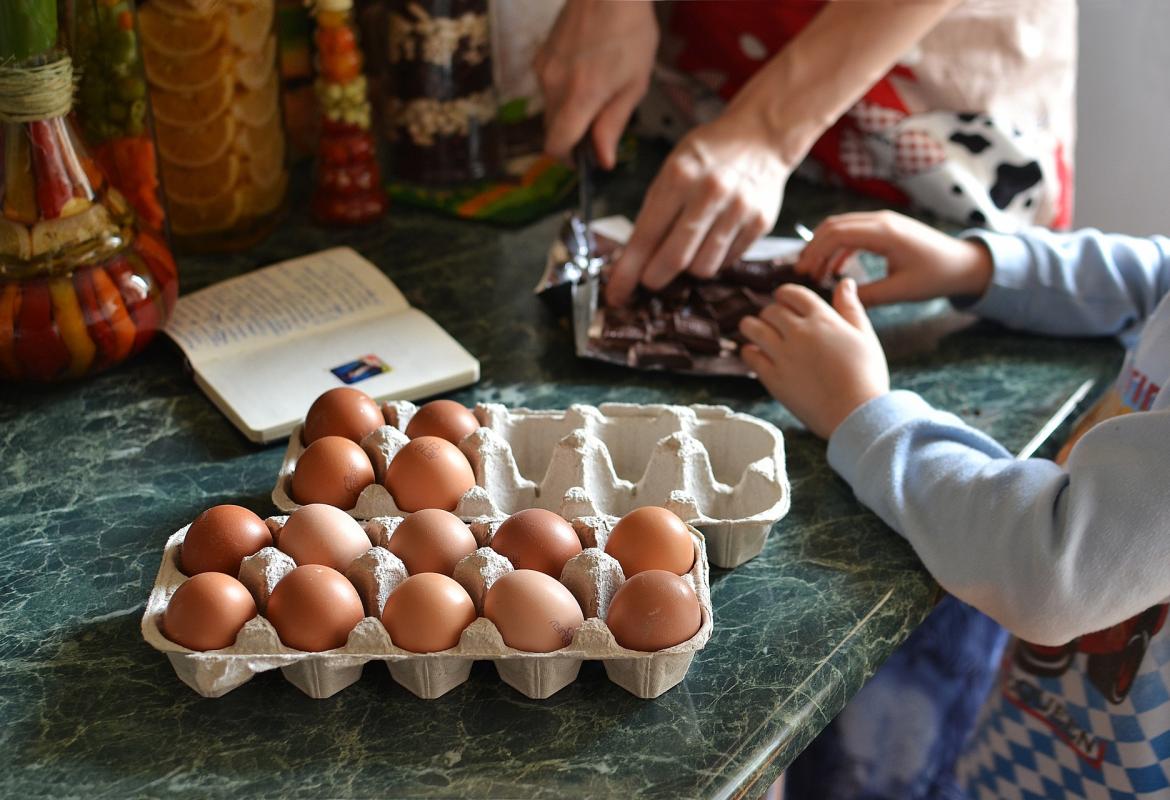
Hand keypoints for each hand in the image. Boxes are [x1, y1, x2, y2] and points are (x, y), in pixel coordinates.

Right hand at [534, 0, 657, 168]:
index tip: (584, 159)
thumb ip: (613, 124)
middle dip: (572, 135)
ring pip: (550, 108)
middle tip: (600, 124)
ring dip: (569, 112)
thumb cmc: (630, 30)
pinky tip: (586, 72)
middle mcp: (554, 85)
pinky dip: (563, 91)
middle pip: (552, 130)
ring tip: (598, 89)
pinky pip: (548, 87)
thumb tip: (603, 159)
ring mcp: (543, 69)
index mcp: (580, 96)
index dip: (568, 159)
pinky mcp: (541, 56)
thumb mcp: (634, 83)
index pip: (556, 145)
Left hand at [605, 109, 789, 305]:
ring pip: (703, 268)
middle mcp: (710, 193)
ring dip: (688, 269)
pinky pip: (728, 261)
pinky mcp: (760, 223)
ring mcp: (739, 209)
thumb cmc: (707, 154)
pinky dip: (714, 259)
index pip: (646, 236)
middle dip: (655, 278)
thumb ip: (654, 212)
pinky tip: (713, 240)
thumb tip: (633, 261)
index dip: (628, 272)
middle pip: (675, 259)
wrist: (761, 135)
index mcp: (679, 177)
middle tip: (650, 280)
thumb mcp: (672, 168)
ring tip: (688, 250)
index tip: (616, 295)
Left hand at [740, 280, 888, 438]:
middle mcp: (799, 332)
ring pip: (752, 328)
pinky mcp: (772, 377)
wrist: (856, 414)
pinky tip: (755, 354)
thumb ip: (851, 307)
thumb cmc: (866, 376)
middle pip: (770, 310)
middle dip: (771, 313)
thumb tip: (845, 282)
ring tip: (755, 333)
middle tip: (773, 322)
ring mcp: (783, 355)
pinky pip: (749, 356)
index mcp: (822, 319)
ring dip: (751, 327)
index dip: (785, 295)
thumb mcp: (864, 336)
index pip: (792, 293)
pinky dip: (748, 351)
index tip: (784, 301)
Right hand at [794, 211, 993, 306]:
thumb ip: (867, 296)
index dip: (814, 252)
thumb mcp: (900, 291)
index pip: (837, 234)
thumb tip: (837, 301)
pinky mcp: (886, 228)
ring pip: (841, 227)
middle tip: (802, 273)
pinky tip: (834, 269)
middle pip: (833, 226)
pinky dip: (839, 248)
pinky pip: (854, 233)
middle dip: (813, 248)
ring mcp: (883, 222)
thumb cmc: (936, 276)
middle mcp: (881, 221)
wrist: (963, 263)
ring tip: (815, 272)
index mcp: (884, 232)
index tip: (802, 273)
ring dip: (824, 247)